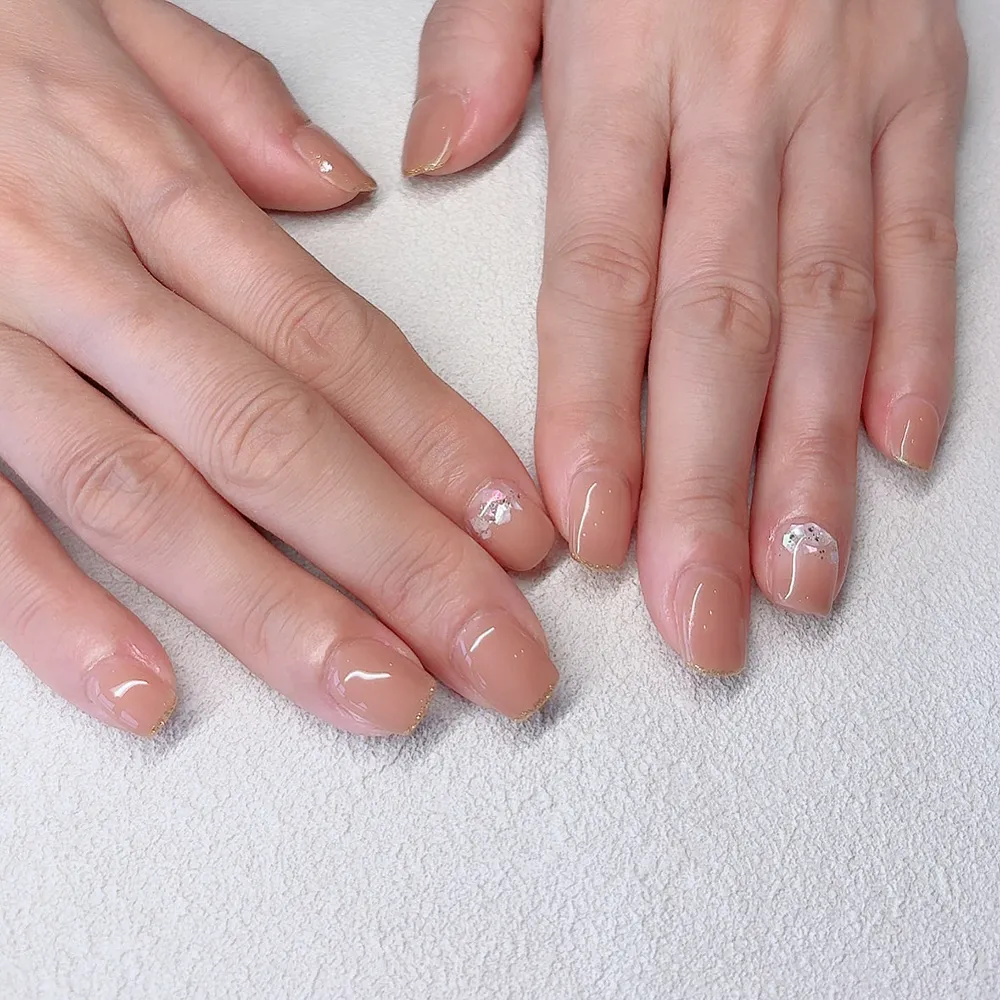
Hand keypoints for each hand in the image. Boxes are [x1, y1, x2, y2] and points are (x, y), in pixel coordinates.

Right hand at [0, 0, 558, 738]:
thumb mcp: (104, 18)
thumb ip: (226, 102)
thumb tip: (338, 182)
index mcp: (150, 184)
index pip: (336, 343)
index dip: (442, 449)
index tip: (519, 538)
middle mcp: (85, 274)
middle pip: (276, 441)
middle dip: (406, 567)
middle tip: (499, 661)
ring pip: (151, 497)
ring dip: (280, 613)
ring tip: (382, 696)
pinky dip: (58, 614)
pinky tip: (149, 692)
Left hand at [404, 0, 966, 672]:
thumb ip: (482, 49)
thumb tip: (433, 162)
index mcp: (631, 75)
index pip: (602, 286)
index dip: (598, 422)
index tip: (592, 534)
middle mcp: (745, 109)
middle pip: (720, 335)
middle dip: (711, 493)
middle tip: (700, 619)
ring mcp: (848, 109)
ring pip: (829, 316)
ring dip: (813, 463)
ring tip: (795, 580)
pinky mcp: (924, 98)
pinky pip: (926, 242)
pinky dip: (920, 354)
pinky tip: (898, 453)